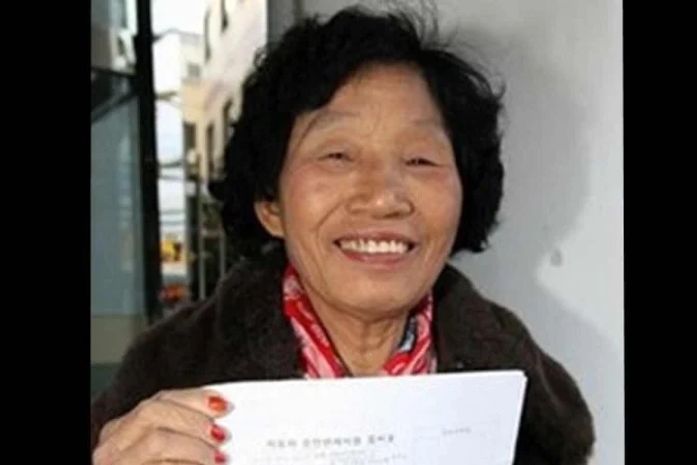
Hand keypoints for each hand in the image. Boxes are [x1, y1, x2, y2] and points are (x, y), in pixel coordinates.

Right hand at [93, 388, 231, 464]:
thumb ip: (184, 437)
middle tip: (222, 436)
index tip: (224, 406)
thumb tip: (221, 421)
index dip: (194, 399)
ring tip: (217, 459)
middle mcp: (113, 448)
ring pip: (156, 441)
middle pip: (152, 413)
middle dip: (194, 421)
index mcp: (124, 432)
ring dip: (194, 448)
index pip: (160, 400)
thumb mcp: (169, 455)